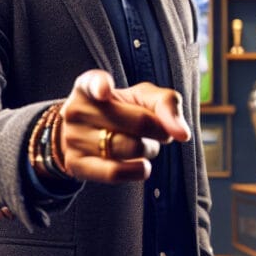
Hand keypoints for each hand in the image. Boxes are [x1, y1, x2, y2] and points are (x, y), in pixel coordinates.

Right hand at [58, 70, 189, 182]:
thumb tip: (182, 134)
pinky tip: (141, 166)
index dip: (101, 86)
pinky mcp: (75, 164)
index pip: (93, 82)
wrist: (89, 137)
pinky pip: (114, 172)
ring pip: (130, 148)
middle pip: (138, 122)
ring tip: (144, 146)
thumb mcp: (143, 97)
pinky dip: (137, 171)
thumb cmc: (122, 111)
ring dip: (149, 150)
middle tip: (158, 131)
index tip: (105, 91)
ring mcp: (72, 138)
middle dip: (158, 130)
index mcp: (88, 86)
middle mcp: (75, 110)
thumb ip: (167, 104)